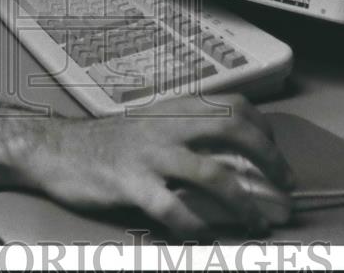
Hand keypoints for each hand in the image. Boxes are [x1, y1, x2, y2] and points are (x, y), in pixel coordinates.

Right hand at [0, 95, 293, 237]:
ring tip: (256, 223)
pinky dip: (194, 226)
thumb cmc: (109, 142)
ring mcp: (151, 154)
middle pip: (233, 130)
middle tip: (284, 186)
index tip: (276, 154)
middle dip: (268, 159)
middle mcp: (169, 125)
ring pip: (212, 174)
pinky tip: (203, 238)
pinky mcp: (132, 183)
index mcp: (176, 108)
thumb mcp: (152, 124)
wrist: (59, 150)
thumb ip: (187, 130)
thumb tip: (232, 154)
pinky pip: (173, 207)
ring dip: (243, 203)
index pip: (235, 105)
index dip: (264, 129)